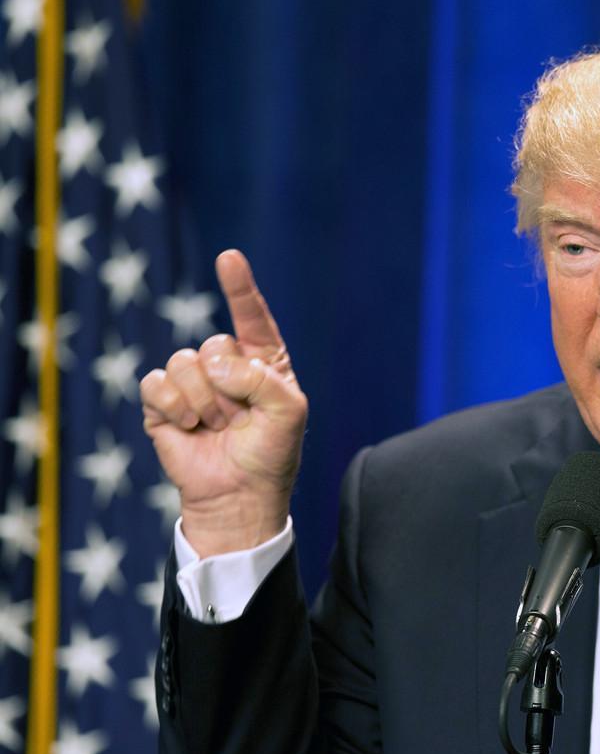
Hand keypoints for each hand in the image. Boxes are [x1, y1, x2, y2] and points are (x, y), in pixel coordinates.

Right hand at [140, 250, 307, 557]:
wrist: (239, 495)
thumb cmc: (271, 452)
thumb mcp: (288, 412)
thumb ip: (262, 379)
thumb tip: (214, 364)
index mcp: (263, 361)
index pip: (252, 317)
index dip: (239, 288)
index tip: (229, 258)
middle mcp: (227, 365)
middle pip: (215, 344)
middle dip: (228, 386)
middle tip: (237, 418)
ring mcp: (193, 383)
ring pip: (184, 363)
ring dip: (204, 401)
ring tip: (215, 426)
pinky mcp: (162, 402)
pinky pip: (156, 382)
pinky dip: (173, 406)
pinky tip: (188, 426)